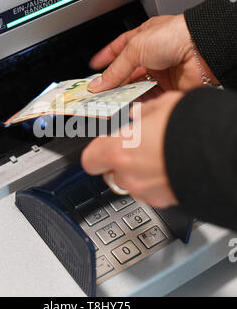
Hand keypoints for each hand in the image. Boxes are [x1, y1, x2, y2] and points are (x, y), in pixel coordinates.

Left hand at [81, 91, 183, 208]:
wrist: (219, 152)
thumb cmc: (189, 128)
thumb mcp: (161, 107)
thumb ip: (141, 115)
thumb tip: (137, 116)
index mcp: (118, 150)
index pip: (90, 160)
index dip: (96, 153)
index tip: (103, 146)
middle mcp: (128, 176)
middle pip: (111, 173)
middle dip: (120, 161)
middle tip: (135, 147)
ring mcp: (145, 191)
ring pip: (131, 183)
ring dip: (137, 172)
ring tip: (157, 155)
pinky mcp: (162, 201)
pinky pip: (149, 191)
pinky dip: (153, 181)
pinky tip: (168, 166)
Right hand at [88, 15, 218, 92]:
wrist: (201, 50)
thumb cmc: (174, 36)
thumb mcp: (134, 48)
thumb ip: (115, 69)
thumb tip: (98, 83)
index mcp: (142, 39)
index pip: (119, 49)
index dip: (105, 58)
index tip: (94, 68)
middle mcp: (151, 55)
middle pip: (127, 72)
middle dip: (113, 83)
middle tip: (99, 92)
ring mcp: (160, 72)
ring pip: (137, 87)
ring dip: (125, 94)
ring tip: (111, 101)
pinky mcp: (169, 87)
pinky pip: (150, 98)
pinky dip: (140, 102)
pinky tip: (130, 105)